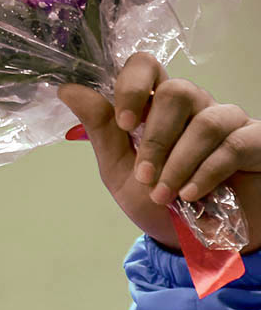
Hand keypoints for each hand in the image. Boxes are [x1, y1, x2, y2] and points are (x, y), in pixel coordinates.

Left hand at [58, 52, 260, 253]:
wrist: (194, 244)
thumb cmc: (157, 202)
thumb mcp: (119, 170)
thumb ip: (100, 128)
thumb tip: (68, 89)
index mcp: (157, 106)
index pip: (146, 66)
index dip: (133, 86)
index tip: (125, 124)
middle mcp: (194, 106)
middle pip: (176, 91)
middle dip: (156, 139)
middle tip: (145, 176)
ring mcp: (228, 122)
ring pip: (205, 120)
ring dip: (179, 162)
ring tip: (166, 194)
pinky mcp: (256, 142)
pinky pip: (233, 145)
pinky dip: (207, 172)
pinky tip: (192, 195)